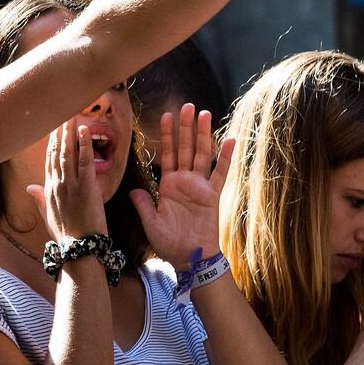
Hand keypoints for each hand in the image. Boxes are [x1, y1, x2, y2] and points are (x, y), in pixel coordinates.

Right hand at [25, 119, 107, 241]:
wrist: (79, 247)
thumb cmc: (66, 234)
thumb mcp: (48, 216)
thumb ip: (39, 198)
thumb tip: (29, 187)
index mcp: (49, 190)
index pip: (49, 161)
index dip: (51, 144)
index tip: (53, 129)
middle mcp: (57, 184)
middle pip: (57, 153)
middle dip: (59, 133)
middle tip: (62, 115)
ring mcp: (71, 185)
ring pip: (68, 153)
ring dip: (70, 134)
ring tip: (72, 117)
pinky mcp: (86, 187)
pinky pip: (85, 161)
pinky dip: (84, 145)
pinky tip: (85, 131)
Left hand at [129, 104, 230, 268]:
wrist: (189, 259)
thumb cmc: (170, 243)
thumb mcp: (150, 222)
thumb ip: (144, 204)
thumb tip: (133, 189)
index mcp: (168, 185)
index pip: (167, 154)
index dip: (167, 136)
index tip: (165, 116)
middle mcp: (185, 182)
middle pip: (186, 149)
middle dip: (185, 128)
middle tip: (186, 106)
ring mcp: (200, 187)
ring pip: (202, 155)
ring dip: (202, 135)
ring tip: (203, 114)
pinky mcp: (212, 196)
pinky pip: (220, 173)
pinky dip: (226, 157)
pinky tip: (230, 139)